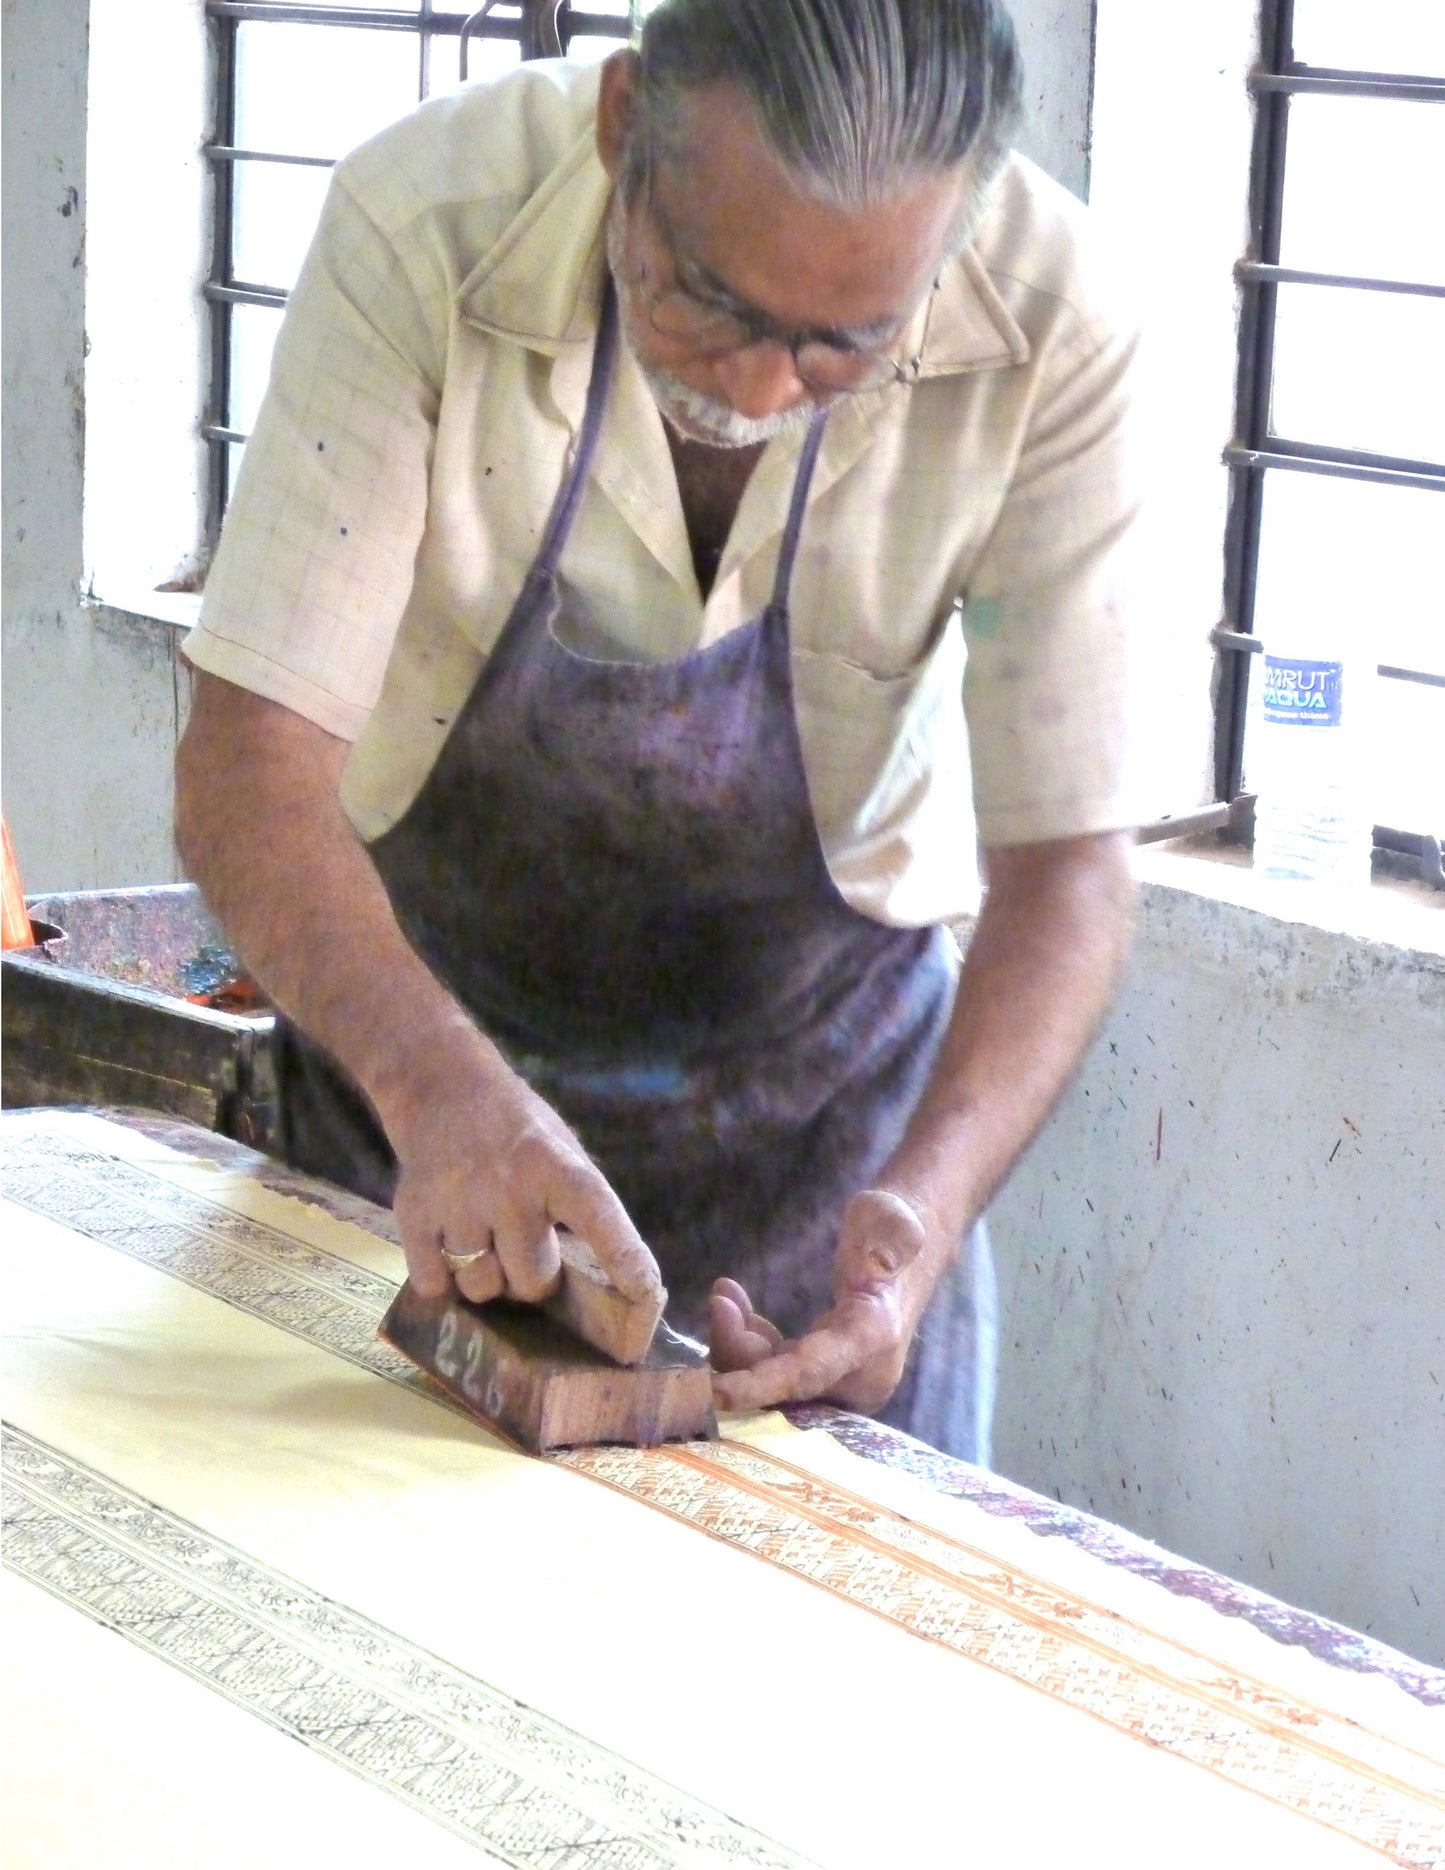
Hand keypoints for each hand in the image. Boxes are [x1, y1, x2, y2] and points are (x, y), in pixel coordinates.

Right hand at [378, 1031, 661, 1312]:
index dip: (626, 1261)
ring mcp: (458, 1200)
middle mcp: (510, 1184)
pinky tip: (446, 1246)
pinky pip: (434, 1284)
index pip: (600, 1219)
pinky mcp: (413, 1213)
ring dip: (486, 1277)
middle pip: (533, 1280)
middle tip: (523, 1243)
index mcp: (557, 1165)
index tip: (647, 1297)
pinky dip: (441, 1280)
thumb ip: (580, 1207)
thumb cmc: (516, 1129)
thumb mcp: (562, 1149)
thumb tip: (607, 1284)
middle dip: (533, 1276)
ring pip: (483, 1287)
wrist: (441, 1083)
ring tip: (482, 1238)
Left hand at [709, 1189, 931, 1413]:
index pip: (812, 1372)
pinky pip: (777, 1374)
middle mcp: (861, 1374)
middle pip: (783, 1386)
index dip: (764, 1385)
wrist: (910, 1250)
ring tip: (724, 1296)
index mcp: (874, 1338)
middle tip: (720, 1300)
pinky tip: (737, 1309)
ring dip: (739, 1346)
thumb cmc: (895, 1227)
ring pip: (775, 1385)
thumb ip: (885, 1239)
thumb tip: (878, 1257)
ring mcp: (843, 1380)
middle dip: (740, 1351)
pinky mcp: (826, 1376)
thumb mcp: (890, 1220)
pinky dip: (751, 1346)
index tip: (718, 1392)